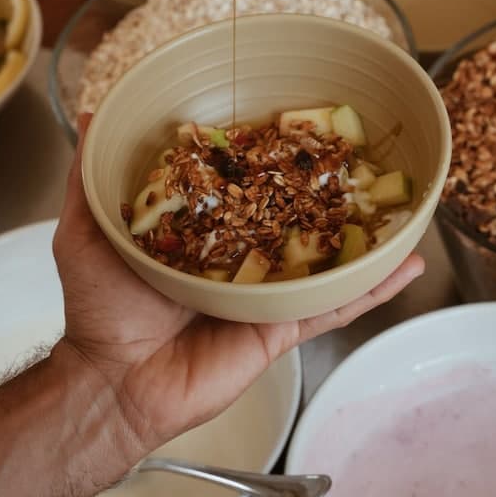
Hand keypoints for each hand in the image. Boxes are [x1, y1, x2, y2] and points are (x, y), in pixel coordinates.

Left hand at [53, 116, 424, 458]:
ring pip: (326, 256)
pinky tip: (409, 261)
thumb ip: (89, 176)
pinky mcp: (283, 325)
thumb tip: (88, 116)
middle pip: (291, 215)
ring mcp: (266, 291)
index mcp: (202, 230)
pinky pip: (336, 305)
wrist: (115, 380)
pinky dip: (374, 286)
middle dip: (323, 187)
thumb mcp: (86, 228)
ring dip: (364, 231)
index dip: (266, 157)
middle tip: (356, 153)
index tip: (292, 124)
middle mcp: (240, 255)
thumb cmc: (100, 308)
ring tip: (400, 199)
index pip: (242, 185)